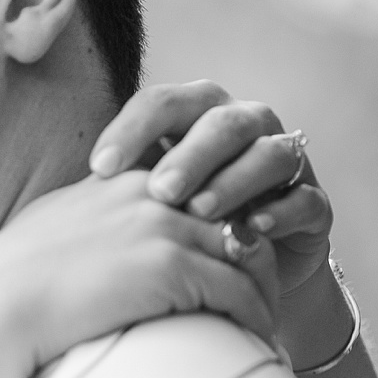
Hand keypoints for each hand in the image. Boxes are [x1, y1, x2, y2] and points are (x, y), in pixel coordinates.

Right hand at [0, 171, 277, 376]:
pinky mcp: (172, 267)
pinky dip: (255, 319)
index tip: (226, 268)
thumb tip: (93, 242)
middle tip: (262, 302)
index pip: (200, 195)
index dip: (219, 232)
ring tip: (265, 327)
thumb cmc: (8, 284)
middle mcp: (150, 195)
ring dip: (262, 293)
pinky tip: (254, 343)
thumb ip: (83, 219)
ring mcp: (163, 227)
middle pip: (234, 219)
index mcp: (123, 183)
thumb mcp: (49, 229)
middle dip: (253, 261)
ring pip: (248, 256)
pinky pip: (240, 292)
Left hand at [88, 80, 329, 300]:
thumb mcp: (141, 205)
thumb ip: (117, 188)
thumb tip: (64, 196)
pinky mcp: (314, 203)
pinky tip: (251, 229)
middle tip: (157, 191)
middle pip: (221, 122)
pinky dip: (280, 211)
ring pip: (269, 154)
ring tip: (199, 211)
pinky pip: (305, 198)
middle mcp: (244, 126)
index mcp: (195, 115)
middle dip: (188, 154)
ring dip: (233, 181)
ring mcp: (285, 161)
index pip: (163, 103)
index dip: (132, 129)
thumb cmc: (173, 228)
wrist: (237, 274)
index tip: (98, 169)